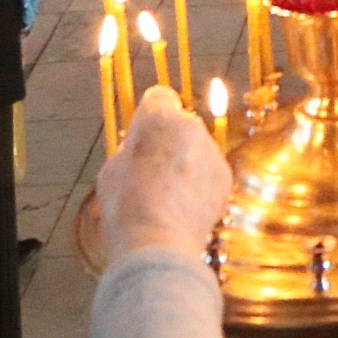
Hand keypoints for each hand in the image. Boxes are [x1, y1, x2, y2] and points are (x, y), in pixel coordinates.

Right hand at [98, 85, 230, 265]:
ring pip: (197, 149)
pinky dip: (200, 184)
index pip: (159, 96)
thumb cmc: (127, 205)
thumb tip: (140, 145)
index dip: (151, 114)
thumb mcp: (112, 169)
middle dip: (170, 141)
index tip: (145, 131)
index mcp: (157, 117)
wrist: (159, 241)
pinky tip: (184, 207)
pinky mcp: (225, 174)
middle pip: (180, 125)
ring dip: (187, 164)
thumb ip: (131, 147)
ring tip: (167, 197)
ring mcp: (211, 149)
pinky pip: (209, 172)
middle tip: (153, 172)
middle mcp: (190, 125)